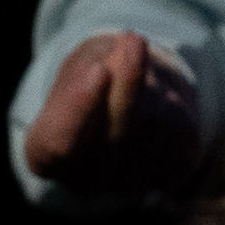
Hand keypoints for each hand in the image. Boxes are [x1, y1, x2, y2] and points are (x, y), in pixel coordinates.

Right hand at [21, 31, 197, 190]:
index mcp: (44, 155)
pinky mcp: (167, 177)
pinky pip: (180, 135)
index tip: (99, 71)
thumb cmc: (91, 79)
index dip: (81, 108)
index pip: (61, 141)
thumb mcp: (80, 63)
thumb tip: (127, 55)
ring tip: (144, 79)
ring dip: (154, 90)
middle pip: (114, 135)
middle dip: (127, 84)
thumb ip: (97, 64)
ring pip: (152, 129)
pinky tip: (161, 103)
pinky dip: (175, 107)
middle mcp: (82, 181)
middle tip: (132, 39)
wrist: (128, 105)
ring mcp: (126, 186)